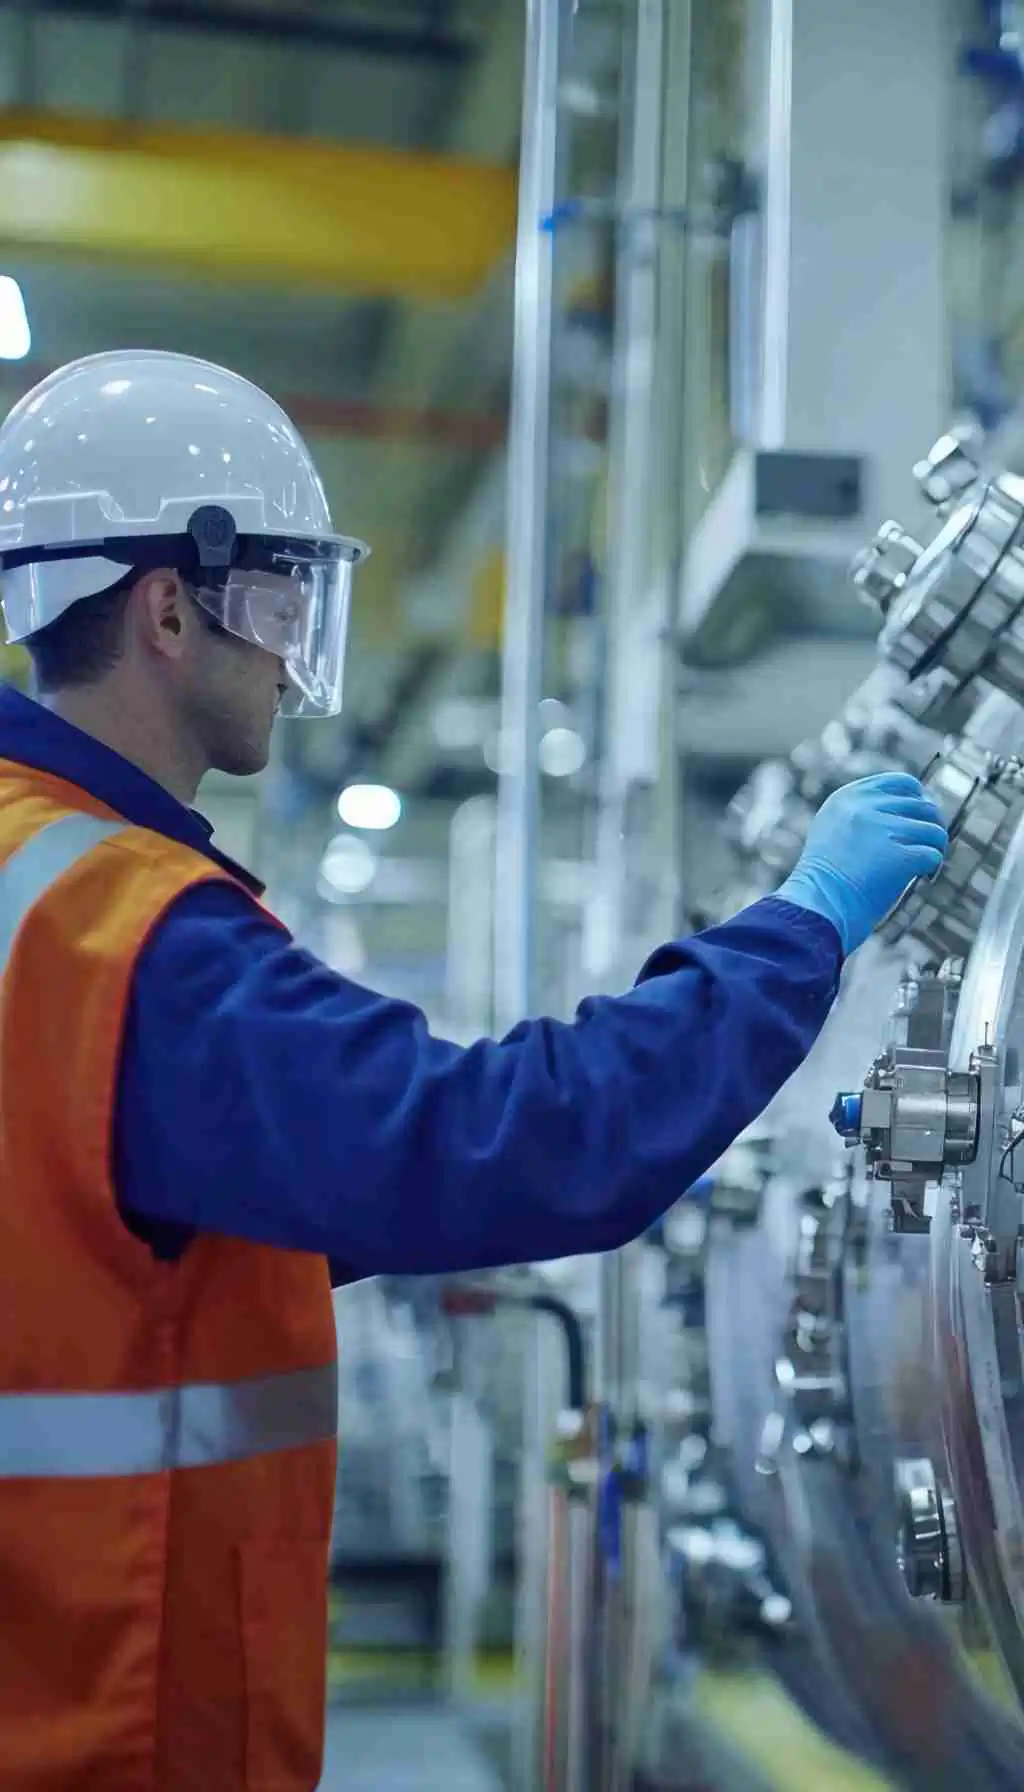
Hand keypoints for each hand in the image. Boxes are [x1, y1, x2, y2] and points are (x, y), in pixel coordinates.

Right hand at [775, 772, 948, 954]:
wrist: (817, 909)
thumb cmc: (826, 879)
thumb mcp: (833, 830)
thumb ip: (865, 814)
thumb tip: (916, 807)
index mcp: (848, 797)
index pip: (901, 782)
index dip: (918, 799)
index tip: (918, 820)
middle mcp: (865, 807)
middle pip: (924, 806)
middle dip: (928, 828)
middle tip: (923, 849)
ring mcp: (884, 830)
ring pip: (934, 830)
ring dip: (934, 848)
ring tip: (924, 867)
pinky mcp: (900, 856)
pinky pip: (934, 854)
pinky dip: (933, 867)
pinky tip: (923, 877)